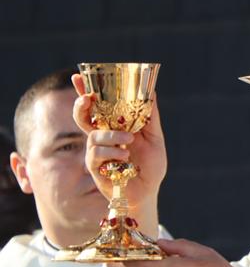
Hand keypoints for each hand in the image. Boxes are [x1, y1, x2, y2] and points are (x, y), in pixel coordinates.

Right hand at [72, 74, 166, 215]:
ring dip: (111, 135)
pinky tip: (124, 156)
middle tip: (88, 97)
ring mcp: (96, 152)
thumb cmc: (150, 165)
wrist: (149, 191)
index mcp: (114, 126)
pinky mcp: (95, 168)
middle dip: (81, 105)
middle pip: (83, 116)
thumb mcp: (154, 137)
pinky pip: (96, 154)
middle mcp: (102, 137)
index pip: (97, 106)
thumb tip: (151, 91)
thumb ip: (150, 116)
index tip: (77, 75)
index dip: (84, 90)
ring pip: (93, 135)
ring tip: (129, 140)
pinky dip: (111, 152)